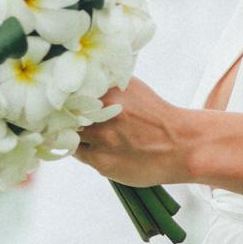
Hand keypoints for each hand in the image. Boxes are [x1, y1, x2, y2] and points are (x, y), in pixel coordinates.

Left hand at [74, 76, 193, 186]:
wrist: (180, 146)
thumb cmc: (154, 115)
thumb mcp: (131, 87)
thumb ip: (104, 84)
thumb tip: (76, 82)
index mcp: (110, 90)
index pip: (69, 92)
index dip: (63, 97)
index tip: (62, 99)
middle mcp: (104, 113)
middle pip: (64, 113)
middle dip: (62, 115)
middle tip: (65, 116)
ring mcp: (102, 138)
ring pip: (68, 135)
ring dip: (71, 133)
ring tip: (83, 131)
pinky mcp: (102, 161)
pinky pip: (78, 153)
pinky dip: (82, 148)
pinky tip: (94, 145)